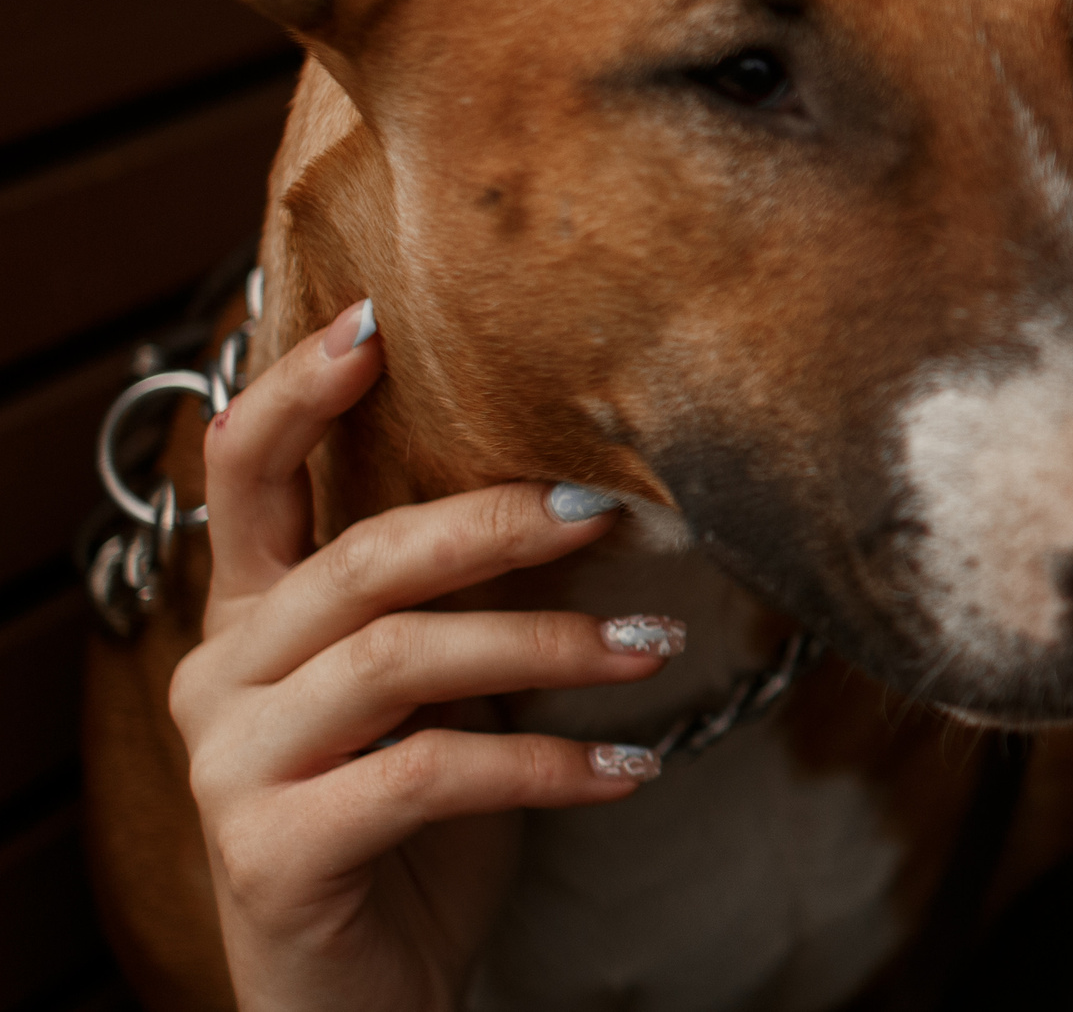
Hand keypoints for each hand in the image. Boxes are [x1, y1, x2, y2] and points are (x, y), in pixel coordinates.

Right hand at [169, 298, 679, 1011]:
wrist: (375, 995)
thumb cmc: (420, 829)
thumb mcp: (446, 693)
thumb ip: (467, 599)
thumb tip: (587, 494)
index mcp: (254, 618)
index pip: (244, 476)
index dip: (297, 391)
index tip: (377, 322)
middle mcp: (220, 676)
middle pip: (361, 559)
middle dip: (498, 524)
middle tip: (611, 513)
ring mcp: (231, 766)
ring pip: (400, 660)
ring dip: (549, 648)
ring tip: (657, 647)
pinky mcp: (269, 852)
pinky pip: (426, 775)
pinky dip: (547, 767)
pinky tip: (631, 768)